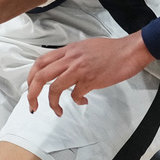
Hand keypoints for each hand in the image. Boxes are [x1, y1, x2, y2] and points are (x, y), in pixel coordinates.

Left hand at [26, 31, 154, 116]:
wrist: (129, 51)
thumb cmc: (111, 49)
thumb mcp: (86, 47)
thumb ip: (72, 56)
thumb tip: (63, 68)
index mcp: (68, 50)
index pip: (41, 62)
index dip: (31, 76)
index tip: (30, 88)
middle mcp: (71, 58)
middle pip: (41, 76)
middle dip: (32, 93)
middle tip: (33, 105)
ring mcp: (80, 69)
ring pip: (54, 88)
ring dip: (52, 103)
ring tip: (57, 111)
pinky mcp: (91, 80)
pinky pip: (76, 95)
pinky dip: (77, 102)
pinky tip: (83, 102)